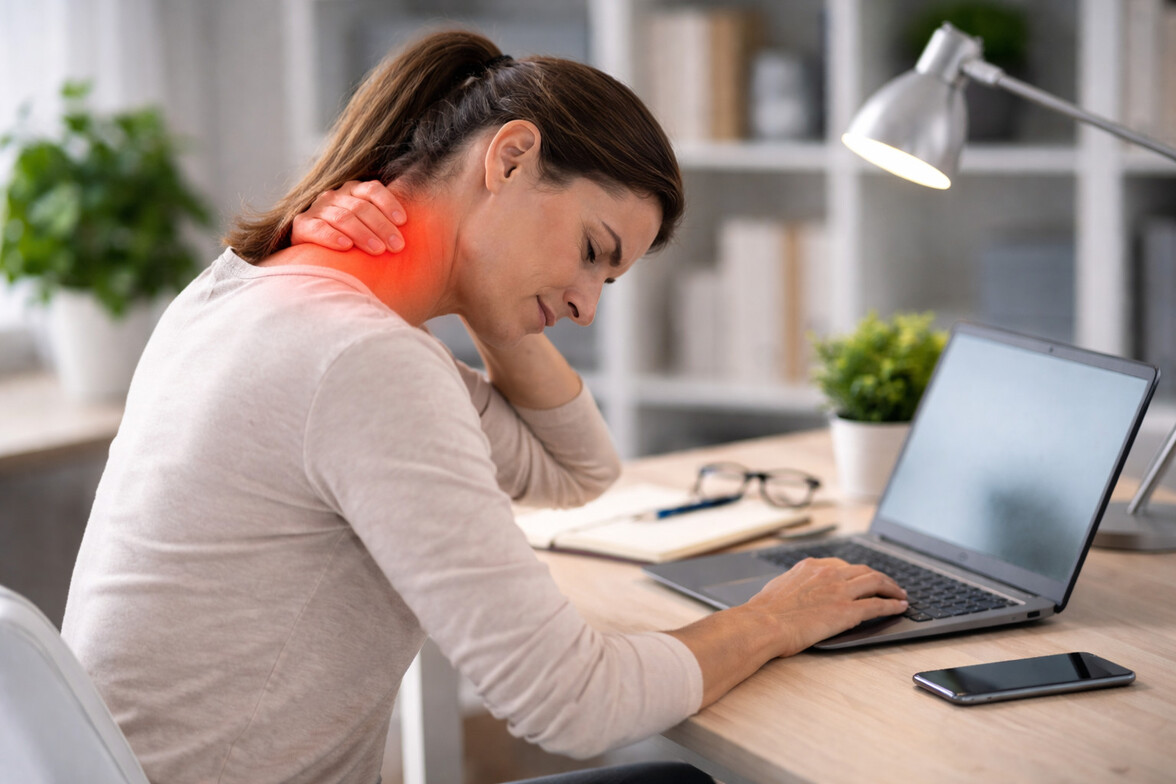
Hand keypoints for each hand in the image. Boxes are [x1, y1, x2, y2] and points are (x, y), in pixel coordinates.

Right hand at [291, 180, 406, 253]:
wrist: (314, 257)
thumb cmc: (353, 245)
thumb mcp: (371, 230)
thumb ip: (387, 226)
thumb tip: (418, 236)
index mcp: (353, 192)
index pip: (373, 190)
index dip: (389, 204)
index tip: (403, 222)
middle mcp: (335, 196)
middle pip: (361, 207)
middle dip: (382, 227)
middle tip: (397, 246)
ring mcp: (318, 209)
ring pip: (342, 217)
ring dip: (362, 234)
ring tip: (378, 250)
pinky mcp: (302, 225)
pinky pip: (318, 228)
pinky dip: (332, 236)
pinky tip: (346, 246)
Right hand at [747, 557, 908, 657]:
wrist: (763, 624)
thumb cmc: (765, 612)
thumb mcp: (779, 587)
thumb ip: (795, 584)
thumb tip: (797, 590)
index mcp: (811, 567)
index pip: (843, 565)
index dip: (858, 572)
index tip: (864, 578)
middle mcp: (828, 574)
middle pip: (864, 570)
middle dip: (881, 578)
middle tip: (890, 585)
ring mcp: (840, 591)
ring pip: (876, 582)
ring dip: (892, 588)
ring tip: (901, 595)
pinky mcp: (848, 611)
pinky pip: (878, 605)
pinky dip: (893, 605)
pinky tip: (900, 607)